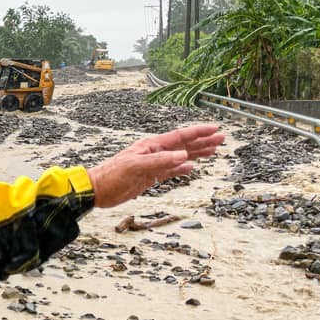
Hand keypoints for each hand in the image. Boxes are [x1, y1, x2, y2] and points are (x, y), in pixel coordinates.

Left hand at [86, 124, 224, 207]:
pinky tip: (192, 167)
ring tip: (213, 151)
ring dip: (196, 153)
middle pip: (183, 144)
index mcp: (151, 146)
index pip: (179, 136)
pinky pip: (171, 171)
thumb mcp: (135, 166)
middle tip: (221, 139)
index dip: (197, 132)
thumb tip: (184, 156)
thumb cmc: (112, 175)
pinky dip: (182, 169)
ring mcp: (153, 164)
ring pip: (180, 157)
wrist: (98, 189)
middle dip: (202, 141)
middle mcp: (154, 152)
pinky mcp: (150, 177)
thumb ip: (160, 161)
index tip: (214, 129)